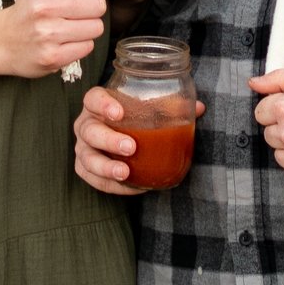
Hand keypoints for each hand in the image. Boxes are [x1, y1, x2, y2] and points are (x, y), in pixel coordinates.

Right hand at [0, 0, 103, 77]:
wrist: (3, 42)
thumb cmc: (27, 8)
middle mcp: (44, 8)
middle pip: (98, 5)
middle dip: (93, 8)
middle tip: (79, 11)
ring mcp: (48, 34)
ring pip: (95, 27)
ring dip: (88, 28)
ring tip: (73, 26)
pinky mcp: (52, 57)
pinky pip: (87, 47)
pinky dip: (81, 45)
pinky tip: (67, 41)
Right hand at [72, 83, 205, 195]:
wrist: (122, 140)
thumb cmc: (136, 119)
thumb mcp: (152, 110)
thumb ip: (172, 107)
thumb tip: (199, 108)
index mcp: (99, 105)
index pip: (93, 98)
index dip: (103, 105)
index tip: (119, 113)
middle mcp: (87, 124)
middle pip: (89, 130)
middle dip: (108, 139)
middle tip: (130, 147)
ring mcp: (84, 147)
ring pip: (86, 158)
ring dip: (105, 167)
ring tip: (124, 173)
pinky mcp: (85, 168)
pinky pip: (92, 179)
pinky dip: (110, 185)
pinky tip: (131, 186)